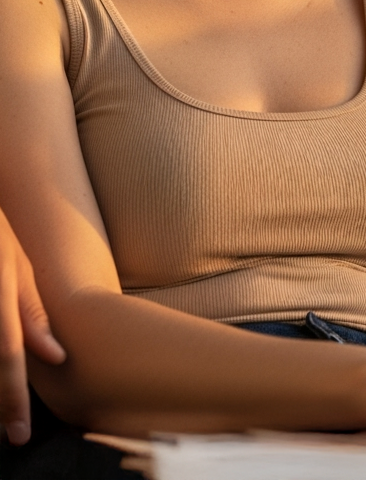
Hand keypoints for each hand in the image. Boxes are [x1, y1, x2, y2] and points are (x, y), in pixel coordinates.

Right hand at [0, 208, 65, 445]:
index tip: (20, 430)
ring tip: (7, 419)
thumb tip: (55, 354)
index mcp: (2, 291)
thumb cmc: (1, 236)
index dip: (13, 395)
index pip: (7, 352)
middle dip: (2, 401)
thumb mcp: (16, 265)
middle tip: (15, 434)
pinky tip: (3, 389)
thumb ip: (31, 309)